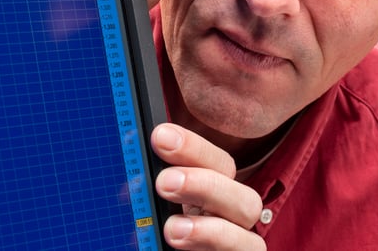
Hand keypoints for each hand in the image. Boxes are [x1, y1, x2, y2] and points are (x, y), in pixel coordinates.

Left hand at [151, 123, 266, 250]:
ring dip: (212, 231)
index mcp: (211, 197)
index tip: (159, 137)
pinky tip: (180, 249)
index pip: (218, 163)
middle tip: (163, 183)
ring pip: (250, 239)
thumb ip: (142, 192)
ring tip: (173, 231)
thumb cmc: (148, 236)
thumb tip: (126, 165)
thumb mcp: (143, 212)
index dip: (194, 147)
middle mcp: (230, 224)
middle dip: (205, 185)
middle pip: (244, 198)